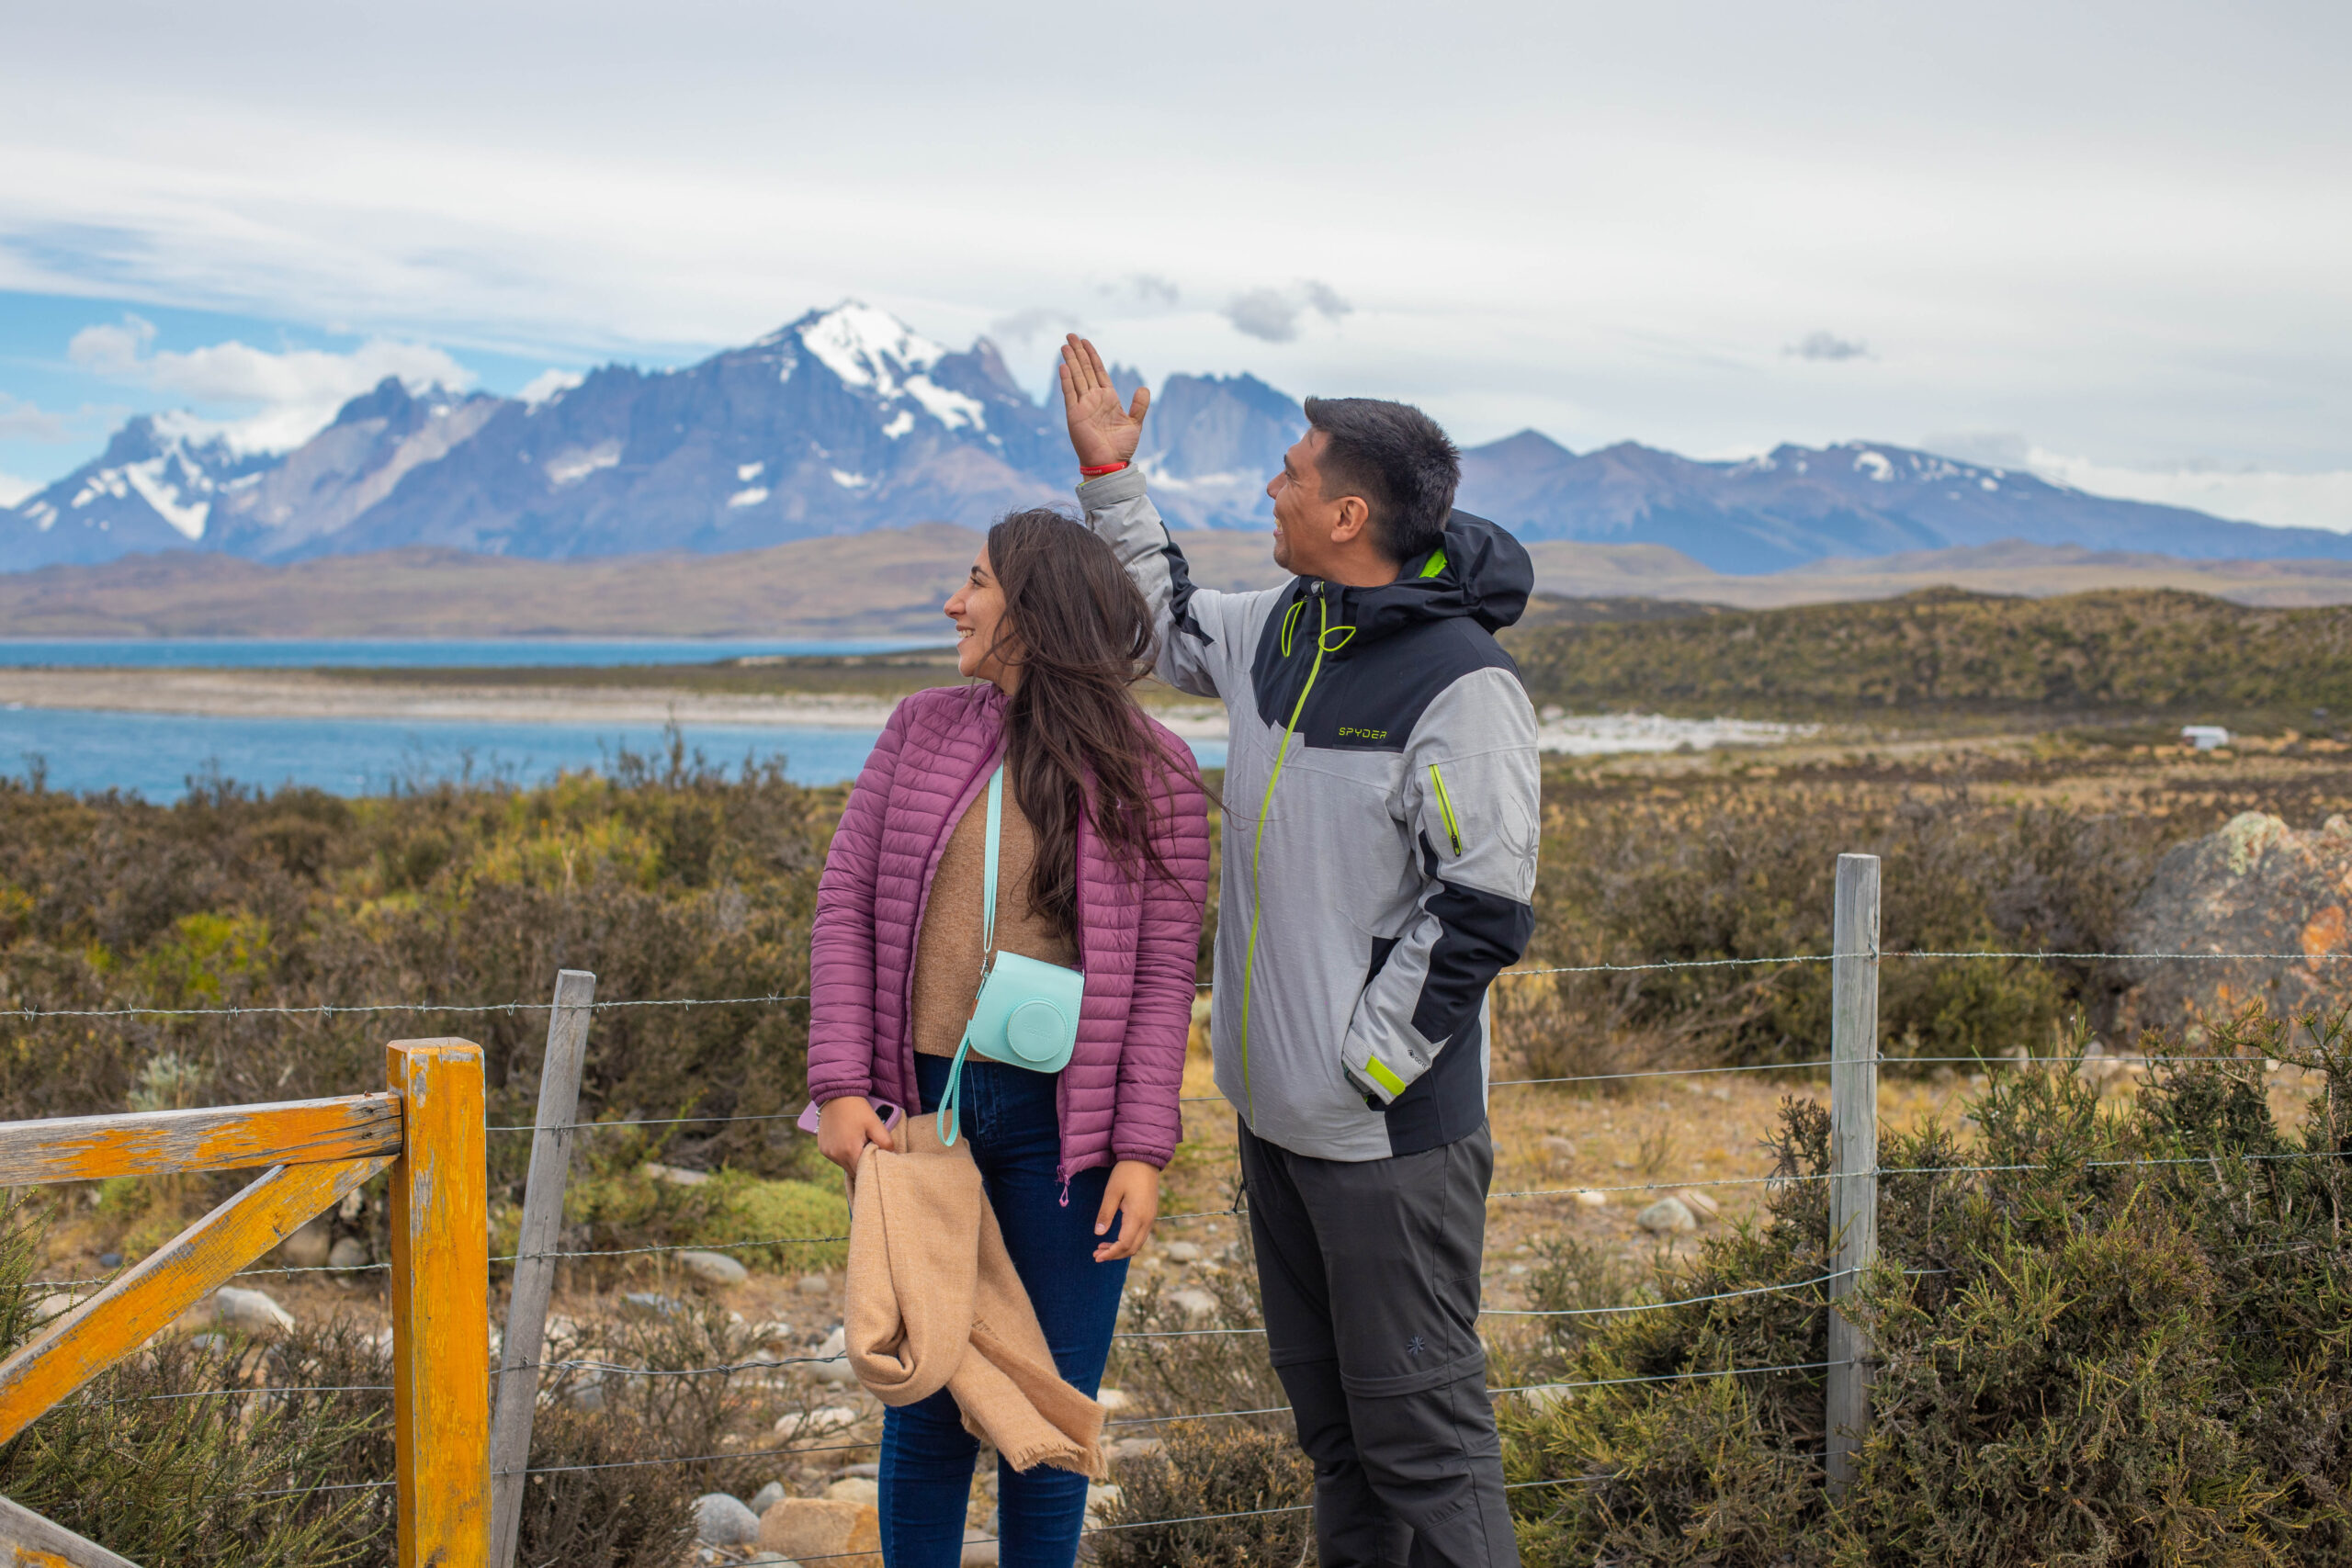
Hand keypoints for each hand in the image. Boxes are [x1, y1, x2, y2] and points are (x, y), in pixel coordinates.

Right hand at [817, 1096, 893, 1174]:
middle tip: (870, 1151)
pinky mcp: (822, 1148)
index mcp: (850, 1150)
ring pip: (844, 1165)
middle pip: (853, 1171)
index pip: (864, 1171)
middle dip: (863, 1165)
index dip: (872, 1168)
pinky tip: (848, 1142)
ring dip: (852, 1159)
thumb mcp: (875, 1123)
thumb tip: (891, 1154)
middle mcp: (836, 1155)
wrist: (836, 1095)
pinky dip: (843, 1154)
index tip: (877, 1161)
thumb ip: (885, 1141)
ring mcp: (828, 1152)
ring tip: (858, 1144)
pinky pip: (836, 1158)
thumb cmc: (857, 1108)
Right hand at [1060, 335, 1149, 468]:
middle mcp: (1093, 398)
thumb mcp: (1135, 423)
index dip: (1092, 355)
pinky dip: (1066, 380)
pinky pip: (1069, 393)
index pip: (1098, 371)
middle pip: (1084, 369)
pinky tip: (1063, 365)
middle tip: (1070, 335)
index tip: (1085, 341)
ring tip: (1065, 345)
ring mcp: (1082, 405)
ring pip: (1075, 377)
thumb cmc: (1122, 447)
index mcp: (1107, 398)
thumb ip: (1140, 405)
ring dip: (1070, 361)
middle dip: (1078, 352)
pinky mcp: (1074, 414)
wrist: (1110, 464)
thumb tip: (1144, 388)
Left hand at [1092, 1159, 1160, 1261]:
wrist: (1145, 1159)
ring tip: (1103, 1247)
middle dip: (1114, 1255)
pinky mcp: (1150, 1214)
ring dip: (1121, 1249)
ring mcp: (1151, 1218)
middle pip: (1132, 1248)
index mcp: (1137, 1216)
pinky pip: (1140, 1235)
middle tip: (1096, 1254)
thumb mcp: (1112, 1192)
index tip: (1096, 1256)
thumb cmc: (1126, 1173)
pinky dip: (1128, 1241)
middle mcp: (1147, 1221)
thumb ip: (1105, 1214)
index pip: (1124, 1244)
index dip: (1110, 1253)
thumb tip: (1098, 1234)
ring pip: (1138, 1243)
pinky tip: (1115, 1238)